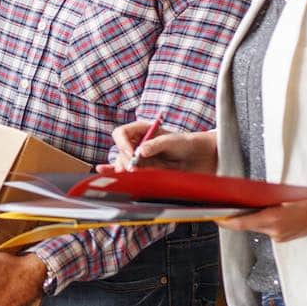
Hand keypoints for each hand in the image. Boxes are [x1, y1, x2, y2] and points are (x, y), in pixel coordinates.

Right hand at [99, 124, 216, 173]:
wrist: (202, 158)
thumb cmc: (188, 143)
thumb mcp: (173, 141)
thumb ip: (156, 145)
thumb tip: (140, 151)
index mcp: (142, 130)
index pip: (122, 133)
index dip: (123, 143)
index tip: (132, 153)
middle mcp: (138, 144)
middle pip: (120, 151)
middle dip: (124, 160)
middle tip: (133, 169)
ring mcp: (140, 159)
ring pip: (123, 163)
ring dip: (124, 169)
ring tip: (132, 174)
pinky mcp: (144, 171)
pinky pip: (127, 171)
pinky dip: (116, 172)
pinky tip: (104, 171)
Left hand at [224, 196, 306, 241]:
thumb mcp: (284, 195)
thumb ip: (265, 200)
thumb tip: (247, 199)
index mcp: (273, 219)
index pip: (241, 223)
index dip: (225, 221)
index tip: (214, 216)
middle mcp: (275, 231)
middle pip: (246, 225)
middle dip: (235, 217)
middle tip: (222, 207)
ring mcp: (280, 237)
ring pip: (257, 227)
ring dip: (249, 219)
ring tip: (240, 206)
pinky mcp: (285, 238)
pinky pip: (267, 229)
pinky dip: (262, 221)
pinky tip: (261, 212)